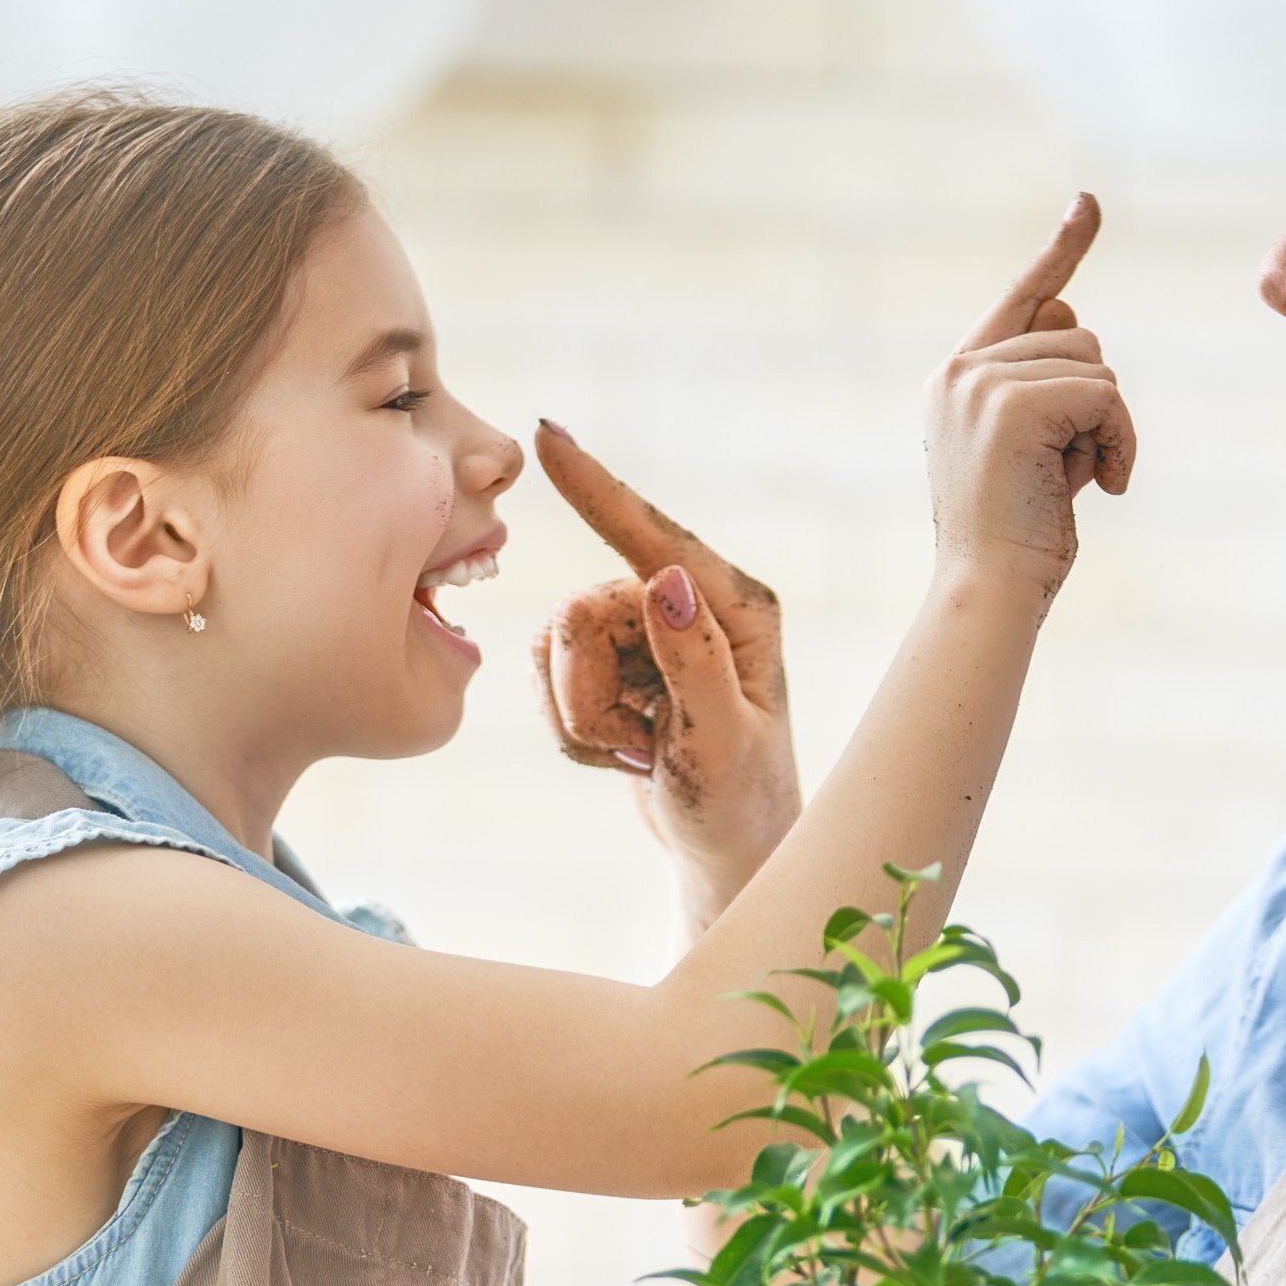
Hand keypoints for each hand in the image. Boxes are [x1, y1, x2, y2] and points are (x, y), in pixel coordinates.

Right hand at [530, 425, 799, 925]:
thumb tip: (662, 580)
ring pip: (554, 647)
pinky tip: (620, 753)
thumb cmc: (741, 803)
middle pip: (580, 613)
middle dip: (588, 697)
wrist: (726, 850)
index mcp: (736, 607)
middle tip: (638, 748)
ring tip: (638, 753)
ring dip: (581, 719)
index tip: (545, 435)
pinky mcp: (611, 658)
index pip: (653, 539)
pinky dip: (570, 730)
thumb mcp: (723, 741)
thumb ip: (693, 662)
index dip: (596, 489)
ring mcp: (646, 629)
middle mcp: (689, 603)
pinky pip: (544, 674)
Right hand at [925, 193, 1134, 608]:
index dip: (1061, 250)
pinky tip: (1103, 487)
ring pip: (1096, 365)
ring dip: (1108, 427)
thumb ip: (1050, 387)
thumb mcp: (1036, 450)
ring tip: (1080, 480)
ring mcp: (982, 381)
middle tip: (1074, 468)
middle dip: (1096, 403)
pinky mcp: (1014, 402)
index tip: (1088, 203)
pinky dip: (1118, 442)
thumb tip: (1070, 315)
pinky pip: (1106, 396)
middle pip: (1077, 336)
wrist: (989, 589)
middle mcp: (961, 369)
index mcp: (957, 378)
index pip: (1024, 298)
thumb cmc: (1018, 537)